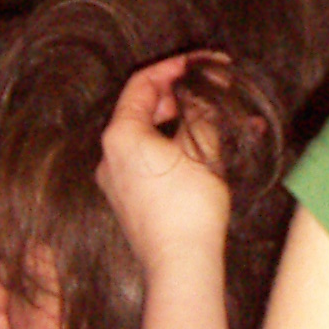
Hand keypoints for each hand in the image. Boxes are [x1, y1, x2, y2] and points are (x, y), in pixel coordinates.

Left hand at [97, 54, 231, 285]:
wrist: (179, 265)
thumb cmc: (189, 205)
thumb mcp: (202, 148)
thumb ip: (202, 110)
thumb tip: (208, 85)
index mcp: (120, 135)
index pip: (143, 83)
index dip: (174, 68)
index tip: (203, 63)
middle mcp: (109, 154)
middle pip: (143, 108)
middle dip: (181, 96)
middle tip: (212, 89)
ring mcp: (115, 179)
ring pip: (149, 136)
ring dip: (183, 123)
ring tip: (219, 120)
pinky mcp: (128, 199)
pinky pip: (149, 161)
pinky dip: (175, 148)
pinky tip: (207, 150)